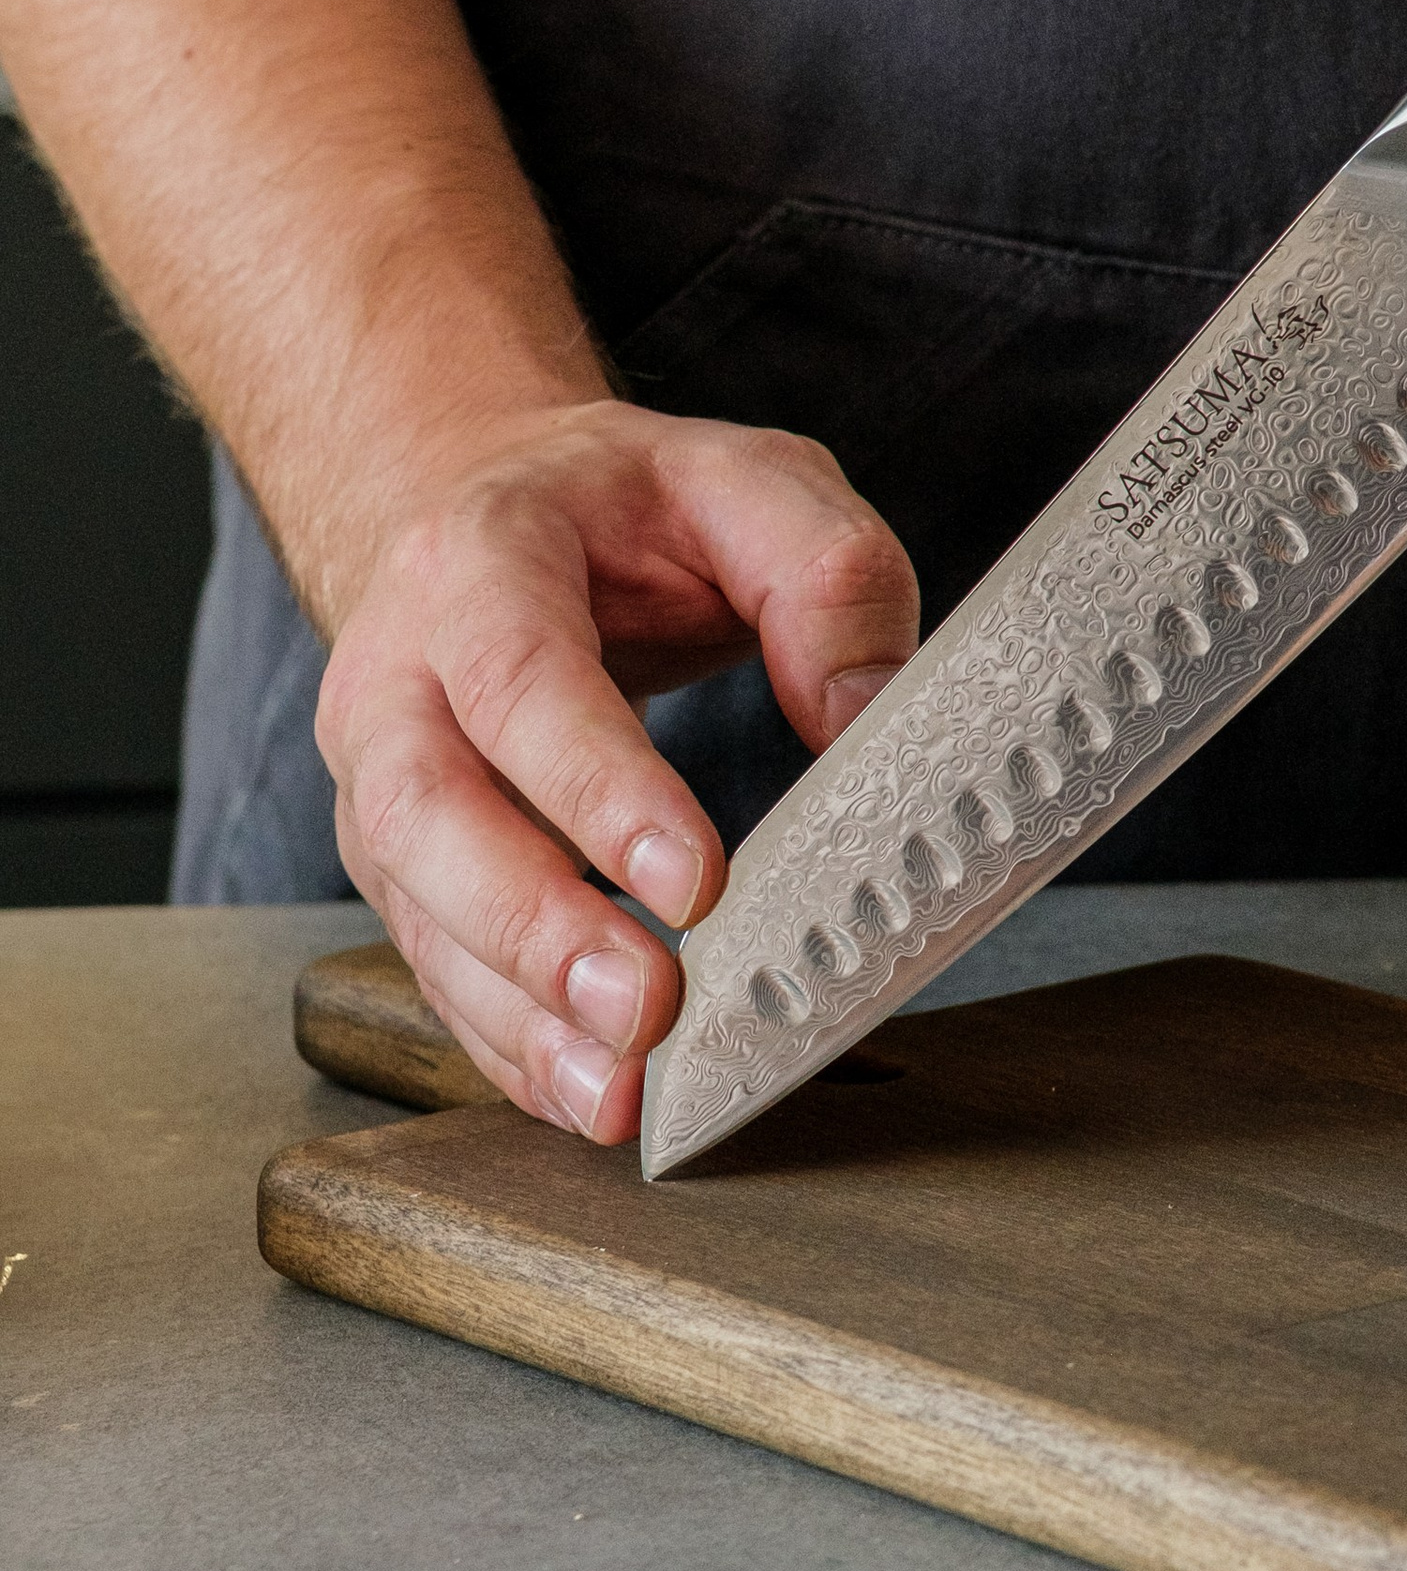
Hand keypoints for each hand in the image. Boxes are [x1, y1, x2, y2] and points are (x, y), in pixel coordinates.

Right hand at [315, 404, 918, 1140]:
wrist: (491, 506)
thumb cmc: (624, 507)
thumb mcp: (747, 480)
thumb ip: (823, 573)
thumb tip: (863, 715)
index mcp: (480, 561)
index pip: (521, 678)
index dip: (597, 786)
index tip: (694, 880)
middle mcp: (398, 674)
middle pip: (427, 811)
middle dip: (534, 924)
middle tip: (646, 1006)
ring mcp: (380, 775)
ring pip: (416, 906)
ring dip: (516, 1009)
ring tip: (619, 1087)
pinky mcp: (402, 861)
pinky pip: (435, 962)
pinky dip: (506, 1039)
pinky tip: (584, 1090)